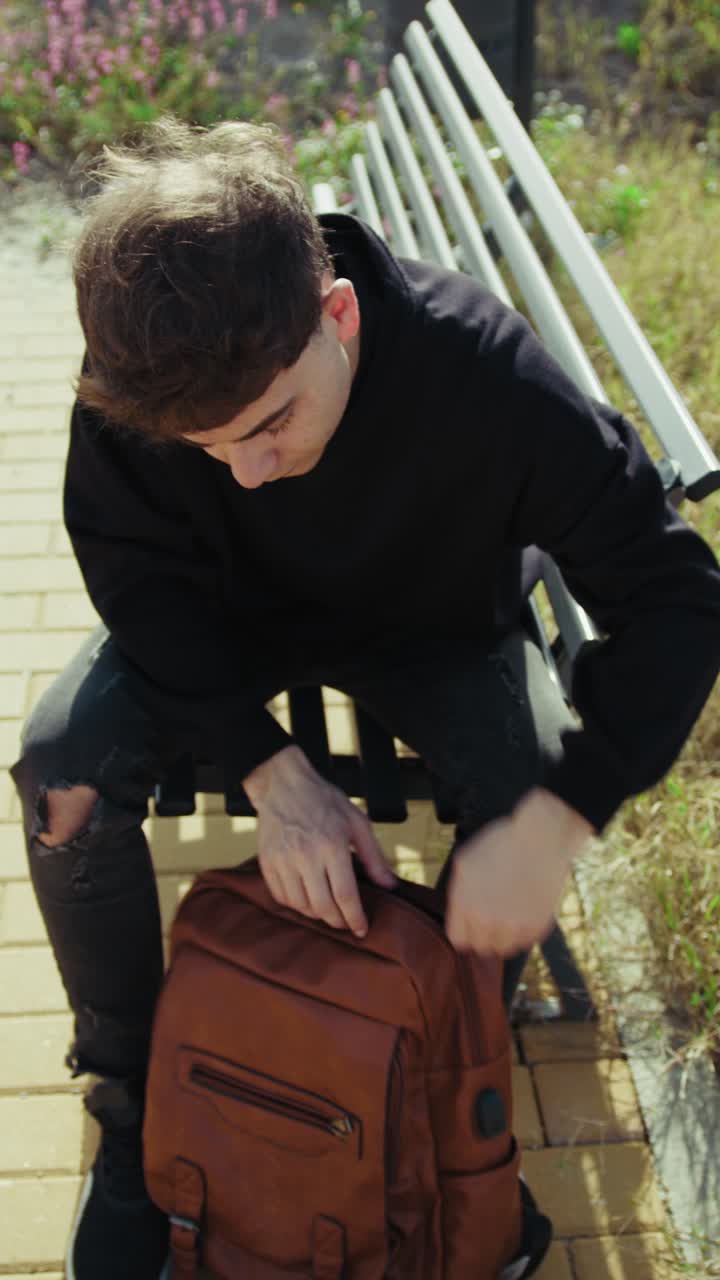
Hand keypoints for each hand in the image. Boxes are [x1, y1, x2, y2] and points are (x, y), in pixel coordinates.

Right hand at [243, 745, 396, 936]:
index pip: (345, 895)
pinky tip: (306, 899)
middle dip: (338, 921)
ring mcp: (283, 860)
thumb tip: (390, 886)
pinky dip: (295, 905)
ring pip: (300, 905)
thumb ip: (374, 857)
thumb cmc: (324, 801)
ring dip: (317, 915)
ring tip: (328, 910)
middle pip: (322, 906)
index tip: (362, 930)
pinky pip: (281, 897)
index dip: (355, 918)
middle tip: (346, 923)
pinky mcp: (267, 862)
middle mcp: (305, 855)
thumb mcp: (357, 822)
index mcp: (332, 845)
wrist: (283, 785)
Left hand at [444, 788, 593, 956]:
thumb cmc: (500, 844)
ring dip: (503, 935)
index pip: (458, 939)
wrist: (541, 839)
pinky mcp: (537, 927)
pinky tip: (525, 909)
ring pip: (503, 948)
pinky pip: (525, 942)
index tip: (471, 921)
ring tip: (509, 914)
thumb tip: (460, 913)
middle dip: (482, 933)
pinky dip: (524, 931)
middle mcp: (487, 920)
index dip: (464, 929)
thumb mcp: (464, 862)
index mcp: (465, 904)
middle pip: (480, 946)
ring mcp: (514, 926)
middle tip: (492, 915)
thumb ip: (458, 892)